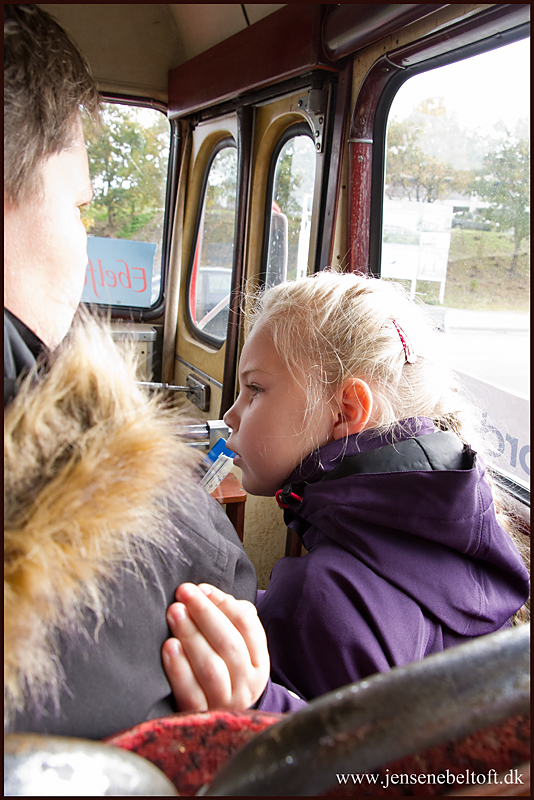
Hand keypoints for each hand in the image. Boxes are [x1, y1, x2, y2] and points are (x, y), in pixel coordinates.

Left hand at [162, 583, 269, 711]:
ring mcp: (225, 703)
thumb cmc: (222, 671)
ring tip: (175, 613)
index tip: (202, 588)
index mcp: (259, 662)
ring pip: (211, 667)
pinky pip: (190, 692)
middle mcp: (247, 684)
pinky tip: (169, 647)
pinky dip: (179, 668)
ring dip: (191, 635)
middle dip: (204, 614)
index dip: (224, 603)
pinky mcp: (200, 717)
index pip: (248, 626)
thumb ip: (228, 618)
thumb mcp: (235, 647)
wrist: (217, 725)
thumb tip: (206, 592)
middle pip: (229, 643)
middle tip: (184, 593)